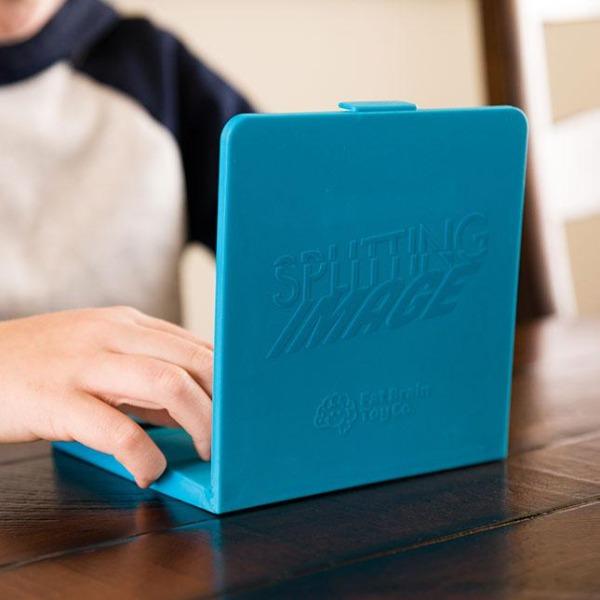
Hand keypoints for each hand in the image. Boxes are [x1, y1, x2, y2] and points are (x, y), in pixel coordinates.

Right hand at [0, 306, 212, 487]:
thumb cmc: (39, 363)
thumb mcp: (98, 353)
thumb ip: (144, 373)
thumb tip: (190, 406)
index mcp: (126, 323)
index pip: (197, 345)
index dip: (227, 379)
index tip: (241, 407)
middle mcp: (113, 335)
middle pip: (193, 360)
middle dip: (221, 402)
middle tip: (228, 436)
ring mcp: (86, 364)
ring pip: (167, 384)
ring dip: (198, 423)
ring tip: (202, 451)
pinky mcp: (58, 399)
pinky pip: (118, 430)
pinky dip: (143, 456)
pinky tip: (146, 470)